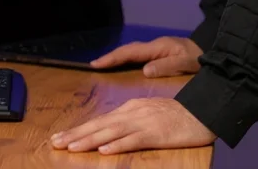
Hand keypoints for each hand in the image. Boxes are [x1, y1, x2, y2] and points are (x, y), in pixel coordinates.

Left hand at [51, 97, 215, 154]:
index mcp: (131, 108)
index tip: (61, 138)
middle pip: (100, 125)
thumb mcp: (149, 114)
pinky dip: (119, 145)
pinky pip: (134, 140)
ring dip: (90, 140)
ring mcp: (144, 123)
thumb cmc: (178, 116)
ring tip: (72, 147)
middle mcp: (133, 113)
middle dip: (76, 135)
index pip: (100, 120)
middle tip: (55, 143)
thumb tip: (110, 134)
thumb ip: (131, 121)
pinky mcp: (156, 134)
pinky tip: (105, 151)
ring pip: (112, 132)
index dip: (79, 130)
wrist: (202, 111)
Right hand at [90, 36, 202, 76]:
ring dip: (117, 58)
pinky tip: (122, 69)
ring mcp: (156, 50)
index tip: (96, 64)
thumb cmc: (199, 57)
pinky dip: (127, 61)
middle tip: (93, 66)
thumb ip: (167, 66)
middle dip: (111, 57)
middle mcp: (154, 47)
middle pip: (128, 50)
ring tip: (102, 68)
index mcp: (158, 47)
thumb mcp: (186, 63)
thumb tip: (145, 70)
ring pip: (132, 53)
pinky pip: (138, 57)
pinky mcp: (160, 55)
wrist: (212, 49)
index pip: (131, 52)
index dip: (113, 58)